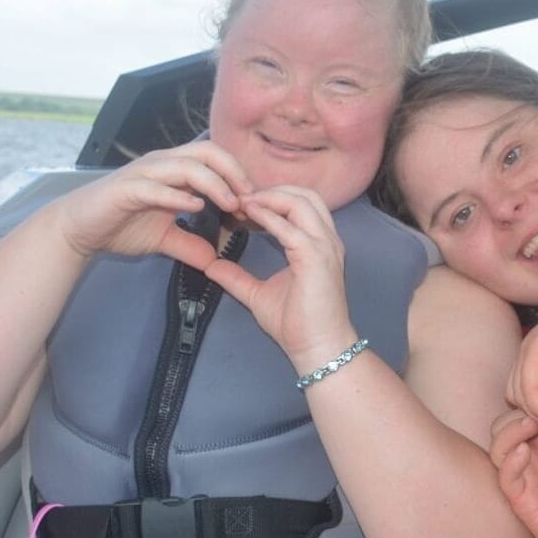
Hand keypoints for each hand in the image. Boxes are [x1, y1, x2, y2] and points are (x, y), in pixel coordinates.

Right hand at [51, 141, 252, 269]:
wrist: (77, 230)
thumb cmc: (119, 226)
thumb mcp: (163, 239)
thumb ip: (189, 245)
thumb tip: (215, 260)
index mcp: (173, 169)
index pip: (214, 160)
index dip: (238, 176)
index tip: (255, 202)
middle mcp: (161, 164)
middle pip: (207, 152)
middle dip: (234, 172)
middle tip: (251, 198)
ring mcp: (143, 174)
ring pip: (186, 165)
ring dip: (213, 183)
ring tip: (232, 204)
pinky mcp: (126, 189)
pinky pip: (156, 186)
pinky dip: (178, 195)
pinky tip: (194, 207)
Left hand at [203, 186, 357, 363]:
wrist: (317, 347)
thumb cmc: (296, 324)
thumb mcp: (259, 295)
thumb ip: (237, 278)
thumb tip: (211, 266)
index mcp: (317, 244)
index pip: (300, 204)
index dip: (271, 198)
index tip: (241, 204)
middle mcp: (326, 239)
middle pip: (305, 194)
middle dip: (272, 189)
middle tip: (241, 197)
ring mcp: (324, 246)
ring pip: (301, 201)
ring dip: (270, 197)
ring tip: (243, 202)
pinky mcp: (316, 257)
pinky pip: (291, 227)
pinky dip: (268, 216)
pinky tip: (248, 215)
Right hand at [490, 388, 537, 537]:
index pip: (535, 406)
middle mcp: (530, 451)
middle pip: (510, 417)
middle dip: (530, 407)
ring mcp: (522, 472)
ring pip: (499, 441)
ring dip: (513, 428)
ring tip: (534, 424)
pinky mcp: (519, 495)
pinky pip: (504, 474)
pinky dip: (510, 459)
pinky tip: (525, 451)